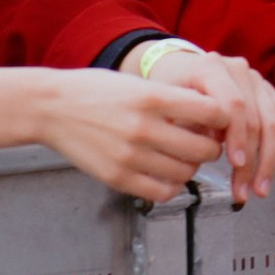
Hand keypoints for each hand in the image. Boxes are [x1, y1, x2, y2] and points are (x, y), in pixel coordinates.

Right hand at [28, 68, 233, 201]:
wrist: (52, 108)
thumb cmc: (94, 91)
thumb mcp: (136, 83)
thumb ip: (171, 99)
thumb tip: (209, 115)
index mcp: (152, 97)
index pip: (211, 112)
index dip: (222, 119)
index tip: (221, 121)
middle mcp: (144, 128)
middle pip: (204, 149)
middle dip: (212, 147)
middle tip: (206, 143)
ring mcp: (131, 156)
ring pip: (186, 173)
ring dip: (192, 167)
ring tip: (182, 157)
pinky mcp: (118, 178)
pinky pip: (162, 192)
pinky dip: (172, 186)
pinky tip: (167, 173)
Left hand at [124, 45, 274, 202]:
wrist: (179, 69)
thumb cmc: (173, 90)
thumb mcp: (171, 103)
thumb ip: (190, 121)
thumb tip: (213, 146)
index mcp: (212, 67)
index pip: (234, 103)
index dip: (237, 135)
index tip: (234, 164)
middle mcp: (239, 70)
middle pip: (255, 118)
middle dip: (252, 160)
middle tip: (242, 192)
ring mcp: (258, 81)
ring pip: (274, 123)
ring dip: (270, 161)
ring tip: (260, 190)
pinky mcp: (271, 93)